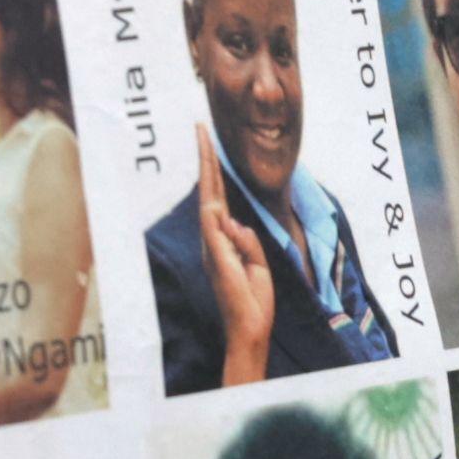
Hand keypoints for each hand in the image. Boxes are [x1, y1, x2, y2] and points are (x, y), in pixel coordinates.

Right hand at [196, 129, 276, 389]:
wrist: (250, 329)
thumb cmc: (254, 302)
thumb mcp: (259, 264)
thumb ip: (247, 240)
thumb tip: (235, 222)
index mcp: (223, 242)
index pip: (219, 200)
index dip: (216, 173)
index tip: (210, 146)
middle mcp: (213, 240)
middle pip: (210, 192)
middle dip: (205, 159)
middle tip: (200, 129)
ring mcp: (212, 246)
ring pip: (208, 199)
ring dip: (206, 168)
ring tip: (202, 140)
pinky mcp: (216, 255)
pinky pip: (213, 223)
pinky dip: (212, 202)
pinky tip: (209, 179)